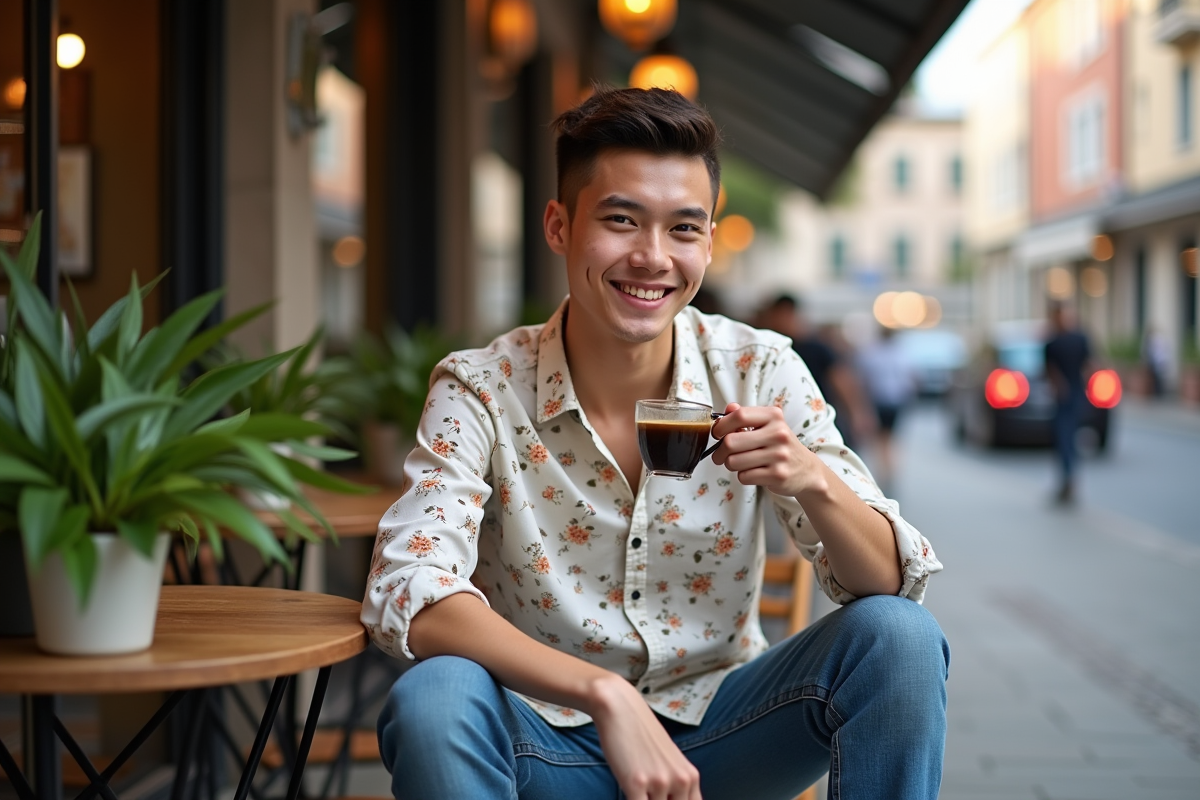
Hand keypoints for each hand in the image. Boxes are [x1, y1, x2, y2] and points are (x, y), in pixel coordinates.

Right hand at [588, 675, 702, 799]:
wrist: (620, 708)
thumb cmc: (640, 735)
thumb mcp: (668, 761)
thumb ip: (675, 784)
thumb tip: (671, 799)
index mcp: (690, 776)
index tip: (664, 798)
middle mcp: (680, 780)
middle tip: (647, 793)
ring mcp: (660, 781)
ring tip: (635, 789)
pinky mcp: (636, 782)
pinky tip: (627, 791)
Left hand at [710, 403, 822, 497]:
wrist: (807, 470)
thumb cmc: (780, 446)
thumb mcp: (768, 425)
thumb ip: (747, 416)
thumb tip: (729, 408)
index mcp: (774, 416)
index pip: (738, 415)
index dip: (721, 425)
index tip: (717, 434)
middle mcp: (778, 433)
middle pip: (731, 442)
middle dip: (720, 451)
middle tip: (721, 455)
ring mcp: (779, 455)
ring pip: (733, 462)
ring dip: (731, 465)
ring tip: (741, 463)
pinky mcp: (778, 475)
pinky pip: (744, 477)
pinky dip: (743, 476)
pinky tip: (754, 472)